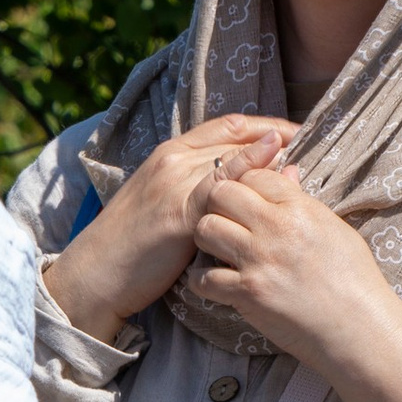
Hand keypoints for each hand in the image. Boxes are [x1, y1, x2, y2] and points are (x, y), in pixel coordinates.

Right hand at [43, 115, 295, 348]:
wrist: (96, 276)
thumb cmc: (131, 250)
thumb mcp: (166, 209)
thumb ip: (199, 193)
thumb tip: (238, 188)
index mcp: (167, 155)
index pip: (224, 126)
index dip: (261, 125)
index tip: (291, 132)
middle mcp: (171, 160)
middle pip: (232, 135)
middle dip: (273, 135)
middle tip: (306, 139)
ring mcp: (173, 184)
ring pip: (229, 157)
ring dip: (268, 153)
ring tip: (299, 154)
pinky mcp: (176, 213)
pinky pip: (218, 188)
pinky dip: (248, 173)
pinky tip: (276, 170)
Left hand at [186, 160, 401, 401]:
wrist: (359, 328)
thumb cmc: (354, 279)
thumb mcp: (333, 229)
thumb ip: (302, 200)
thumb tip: (286, 171)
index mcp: (300, 208)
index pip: (254, 175)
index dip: (245, 185)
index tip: (247, 202)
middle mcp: (276, 228)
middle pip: (221, 193)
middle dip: (218, 204)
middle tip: (226, 223)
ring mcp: (259, 260)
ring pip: (205, 229)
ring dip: (207, 239)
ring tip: (220, 251)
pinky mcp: (248, 293)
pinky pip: (204, 278)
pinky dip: (204, 282)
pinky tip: (216, 284)